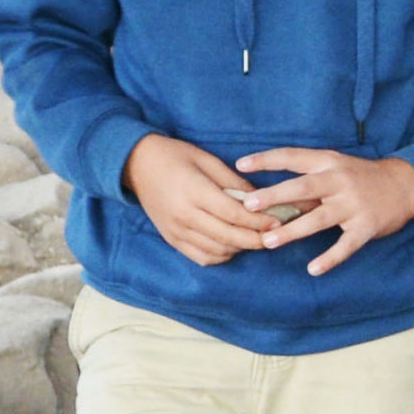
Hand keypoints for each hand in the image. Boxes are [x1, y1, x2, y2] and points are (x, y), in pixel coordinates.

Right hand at [123, 133, 276, 267]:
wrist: (136, 164)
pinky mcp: (171, 239)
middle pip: (229, 237)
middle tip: (275, 236)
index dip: (259, 221)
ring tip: (256, 238)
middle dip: (256, 239)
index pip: (234, 214)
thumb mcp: (207, 160)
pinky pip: (201, 257)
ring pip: (217, 251)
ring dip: (240, 248)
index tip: (278, 222)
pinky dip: (221, 256)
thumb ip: (234, 182)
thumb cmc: (175, 156)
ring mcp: (176, 230)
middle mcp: (184, 215)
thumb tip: (261, 200)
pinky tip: (233, 245)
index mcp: (194, 191)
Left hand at [232, 147, 413, 276]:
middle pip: (302, 188)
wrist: (407, 184)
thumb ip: (309, 181)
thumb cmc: (363, 177)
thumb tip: (270, 197)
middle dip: (274, 196)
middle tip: (249, 205)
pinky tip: (313, 269)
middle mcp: (339, 181)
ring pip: (318, 219)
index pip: (292, 157)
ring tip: (268, 241)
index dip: (266, 160)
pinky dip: (330, 259)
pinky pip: (345, 245)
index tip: (241, 164)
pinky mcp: (367, 226)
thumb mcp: (337, 167)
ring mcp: (353, 205)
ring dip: (292, 231)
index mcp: (329, 162)